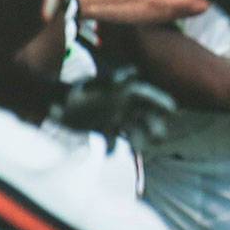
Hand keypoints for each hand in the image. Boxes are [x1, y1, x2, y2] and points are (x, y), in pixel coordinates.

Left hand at [55, 66, 176, 143]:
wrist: (58, 102)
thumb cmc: (78, 89)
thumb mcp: (95, 83)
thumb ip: (111, 81)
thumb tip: (126, 77)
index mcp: (126, 91)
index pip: (149, 96)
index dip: (161, 102)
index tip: (172, 110)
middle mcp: (125, 106)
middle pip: (147, 117)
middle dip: (155, 126)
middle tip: (160, 136)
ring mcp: (116, 119)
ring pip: (135, 132)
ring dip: (139, 141)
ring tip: (139, 148)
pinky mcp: (104, 131)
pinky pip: (113, 142)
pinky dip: (111, 148)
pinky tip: (108, 152)